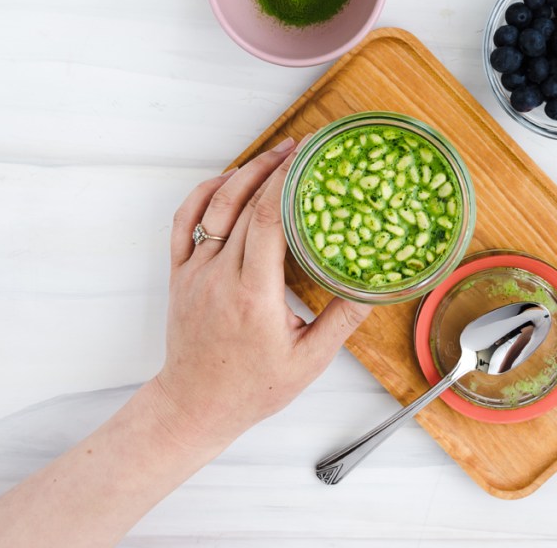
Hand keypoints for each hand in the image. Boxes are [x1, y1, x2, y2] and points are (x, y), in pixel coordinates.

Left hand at [148, 137, 371, 457]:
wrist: (195, 406)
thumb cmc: (251, 388)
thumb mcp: (308, 361)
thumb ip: (342, 321)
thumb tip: (376, 287)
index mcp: (253, 294)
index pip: (268, 219)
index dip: (287, 181)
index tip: (308, 157)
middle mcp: (219, 275)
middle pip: (245, 203)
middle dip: (275, 168)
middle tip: (303, 149)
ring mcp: (195, 271)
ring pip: (215, 205)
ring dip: (245, 172)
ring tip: (274, 155)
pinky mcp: (180, 273)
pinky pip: (185, 220)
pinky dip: (206, 192)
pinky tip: (228, 179)